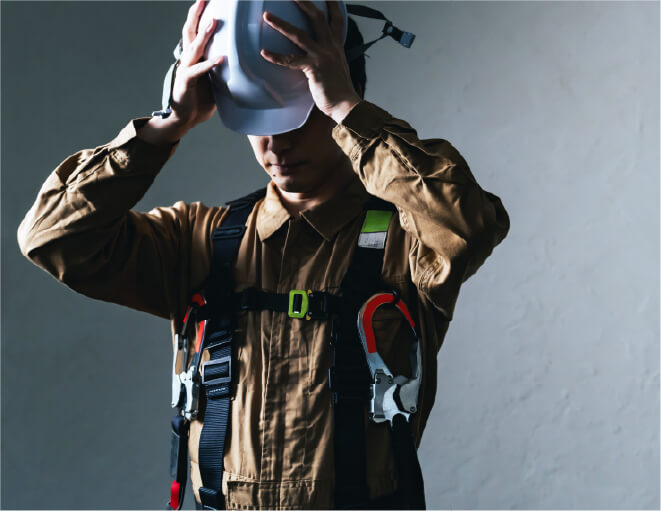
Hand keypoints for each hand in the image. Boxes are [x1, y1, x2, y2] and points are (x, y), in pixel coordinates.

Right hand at [140, 0, 223, 143]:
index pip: (195, 31)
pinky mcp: (186, 83)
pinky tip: (220, 58)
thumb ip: (221, 69)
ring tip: (213, 22)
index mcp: (192, 57)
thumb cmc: (199, 99)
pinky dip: (209, 64)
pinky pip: (198, 71)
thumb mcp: (213, 80)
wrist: (184, 119)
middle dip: (196, 14)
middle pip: (189, 31)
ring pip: (194, 48)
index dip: (199, 15)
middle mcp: (187, 59)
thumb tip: (240, 62)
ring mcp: (185, 69)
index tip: (206, 0)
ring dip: (204, 34)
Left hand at [260, 1, 360, 123]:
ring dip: (281, 24)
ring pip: (299, 35)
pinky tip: (264, 53)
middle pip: (317, 18)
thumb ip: (330, 57)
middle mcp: (330, 47)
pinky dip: (276, 57)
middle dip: (304, 3)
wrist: (346, 105)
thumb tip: (321, 56)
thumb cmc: (340, 91)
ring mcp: (322, 56)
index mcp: (337, 47)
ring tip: (266, 16)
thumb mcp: (338, 68)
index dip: (332, 5)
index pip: (336, 20)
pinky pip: (290, 60)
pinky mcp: (313, 68)